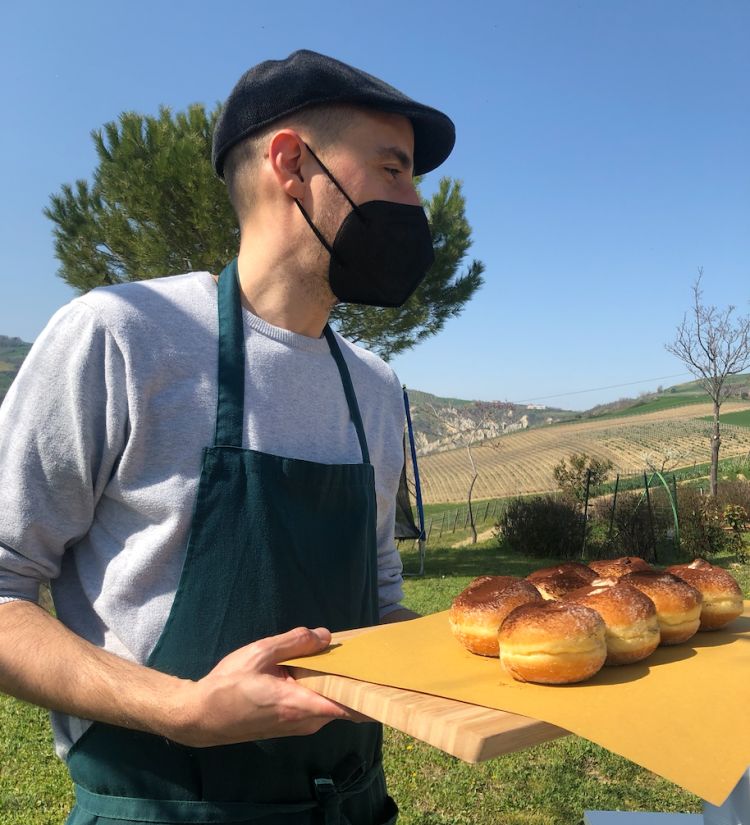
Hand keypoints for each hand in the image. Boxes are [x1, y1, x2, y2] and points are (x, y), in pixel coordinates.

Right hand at [172, 627, 354, 747]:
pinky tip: (317, 669)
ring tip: (340, 656)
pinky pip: (317, 707)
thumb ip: (294, 642)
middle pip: (343, 703)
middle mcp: (304, 722)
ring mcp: (298, 726)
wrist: (202, 717)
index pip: (348, 706)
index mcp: (299, 705)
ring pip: (330, 704)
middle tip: (362, 654)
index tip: (384, 675)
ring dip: (336, 684)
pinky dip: (323, 690)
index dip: (368, 692)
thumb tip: (325, 636)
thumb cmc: (229, 685)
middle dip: (354, 680)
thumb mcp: (260, 653)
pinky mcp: (291, 726)